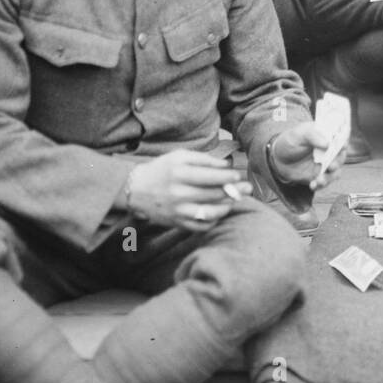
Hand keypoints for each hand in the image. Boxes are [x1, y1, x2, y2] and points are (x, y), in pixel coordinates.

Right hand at [126, 150, 250, 232]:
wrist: (136, 189)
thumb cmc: (162, 169)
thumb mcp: (180, 156)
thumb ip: (204, 159)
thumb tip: (227, 166)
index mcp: (179, 173)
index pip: (211, 177)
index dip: (228, 177)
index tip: (238, 175)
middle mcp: (178, 193)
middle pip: (214, 194)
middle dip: (234, 191)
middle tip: (246, 188)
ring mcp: (178, 210)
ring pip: (210, 212)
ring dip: (227, 206)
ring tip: (234, 200)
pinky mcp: (177, 223)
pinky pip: (202, 226)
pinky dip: (214, 220)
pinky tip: (220, 211)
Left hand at [269, 123, 344, 190]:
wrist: (279, 159)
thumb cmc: (290, 141)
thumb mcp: (298, 134)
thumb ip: (312, 135)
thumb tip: (327, 144)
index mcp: (326, 136)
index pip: (340, 137)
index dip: (343, 141)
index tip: (343, 146)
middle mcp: (329, 151)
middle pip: (340, 156)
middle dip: (337, 162)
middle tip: (331, 166)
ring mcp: (325, 164)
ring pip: (335, 172)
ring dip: (330, 177)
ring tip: (320, 179)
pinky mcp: (319, 176)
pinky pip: (324, 182)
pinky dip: (320, 185)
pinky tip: (313, 185)